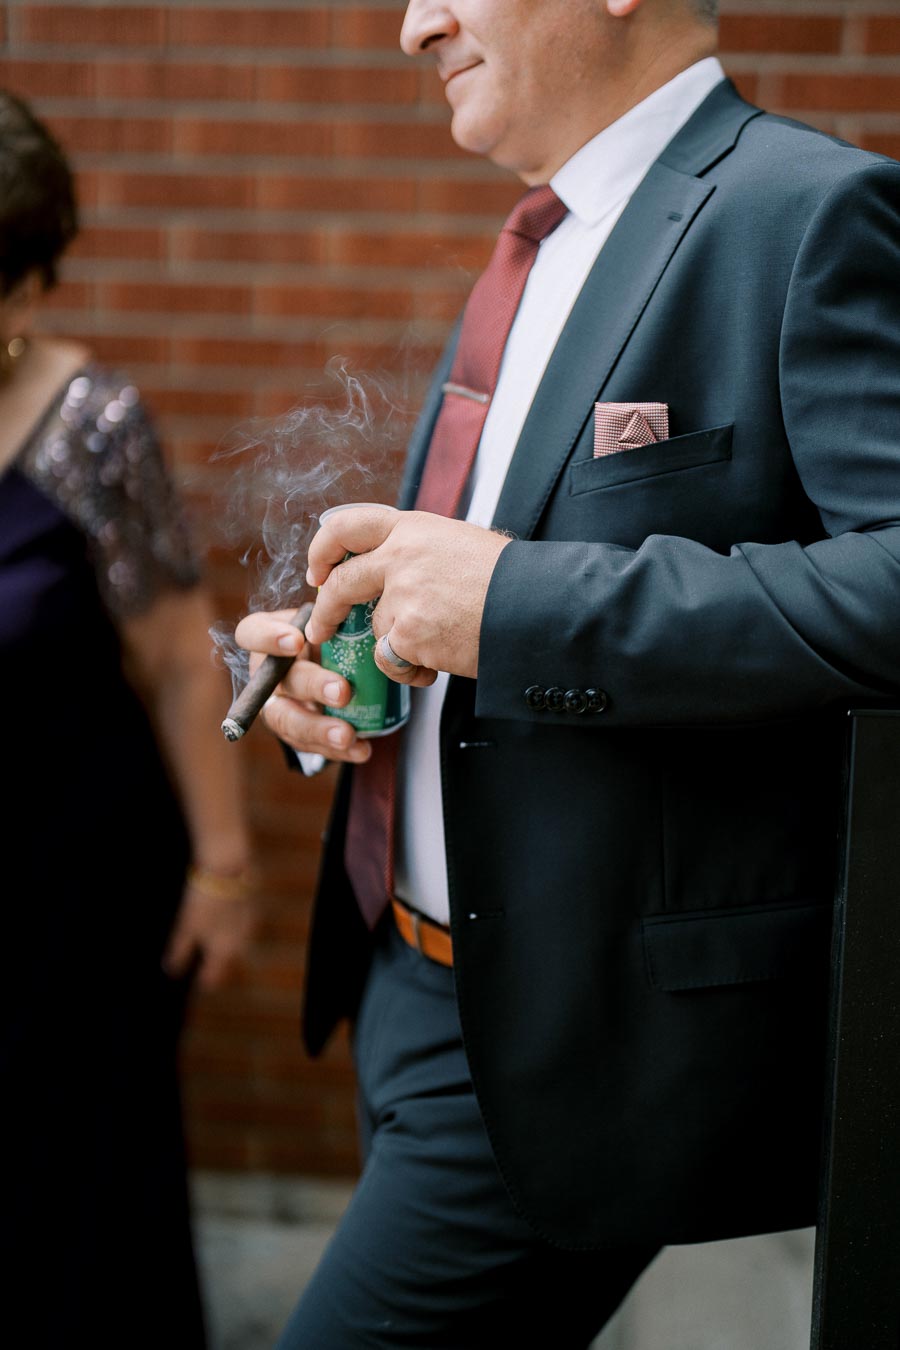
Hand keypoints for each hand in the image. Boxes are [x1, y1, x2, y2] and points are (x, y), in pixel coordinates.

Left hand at [163, 880, 256, 991]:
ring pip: (237, 938)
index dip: (202, 981)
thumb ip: (180, 949)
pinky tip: (222, 913)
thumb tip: (171, 971)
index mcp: (225, 949)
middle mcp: (242, 939)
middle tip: (200, 958)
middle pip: (228, 958)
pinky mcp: (252, 902)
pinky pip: (242, 920)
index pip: (213, 975)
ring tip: (210, 935)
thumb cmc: (205, 898)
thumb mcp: (187, 924)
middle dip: (214, 960)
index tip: (193, 983)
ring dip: (224, 940)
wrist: (228, 864)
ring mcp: (250, 920)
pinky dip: (231, 922)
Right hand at [234, 608, 371, 762]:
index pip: (251, 633)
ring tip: (348, 735)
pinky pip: (312, 745)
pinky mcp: (297, 733)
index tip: (299, 640)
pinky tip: (362, 750)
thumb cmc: (332, 630)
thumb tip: (359, 600)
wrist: (341, 662)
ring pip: (288, 721)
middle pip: (281, 682)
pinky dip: (339, 750)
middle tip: (342, 692)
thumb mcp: (330, 616)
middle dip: (312, 687)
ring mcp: (280, 705)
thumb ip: (336, 611)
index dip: (269, 638)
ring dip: (319, 730)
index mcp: (268, 636)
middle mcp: (267, 673)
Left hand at [304, 507, 511, 683]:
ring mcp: (403, 595)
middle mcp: (401, 556)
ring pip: (375, 629)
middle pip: (341, 583)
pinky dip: (407, 670)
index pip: (346, 526)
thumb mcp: (460, 543)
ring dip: (396, 646)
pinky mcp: (409, 633)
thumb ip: (420, 551)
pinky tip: (433, 666)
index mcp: (413, 528)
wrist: (538, 606)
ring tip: (434, 648)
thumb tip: (392, 566)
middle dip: (326, 610)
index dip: (323, 550)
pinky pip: (389, 660)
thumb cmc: (510, 580)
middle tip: (322, 629)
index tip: (318, 572)